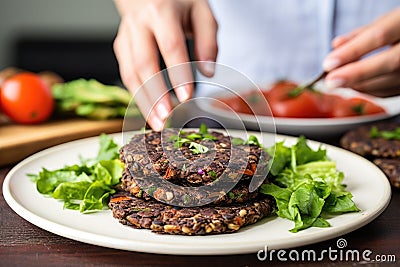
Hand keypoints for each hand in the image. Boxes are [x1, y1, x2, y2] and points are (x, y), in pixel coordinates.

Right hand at [113, 0, 217, 129]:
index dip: (177, 73)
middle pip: (143, 64)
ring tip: (156, 122)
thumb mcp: (201, 11)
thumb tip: (208, 72)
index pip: (170, 46)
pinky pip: (126, 74)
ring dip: (143, 101)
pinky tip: (148, 110)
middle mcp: (139, 24)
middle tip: (166, 117)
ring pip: (129, 73)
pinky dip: (137, 95)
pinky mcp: (121, 46)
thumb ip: (208, 40)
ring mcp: (127, 36)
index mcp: (162, 11)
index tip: (186, 96)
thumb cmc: (178, 1)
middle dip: (155, 94)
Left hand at [323, 7, 399, 96]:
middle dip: (356, 74)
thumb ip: (364, 32)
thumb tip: (336, 46)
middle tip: (330, 81)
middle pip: (389, 63)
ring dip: (360, 84)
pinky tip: (356, 86)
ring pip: (392, 81)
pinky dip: (372, 90)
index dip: (353, 51)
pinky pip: (394, 91)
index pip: (380, 36)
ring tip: (337, 82)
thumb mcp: (390, 18)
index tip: (328, 63)